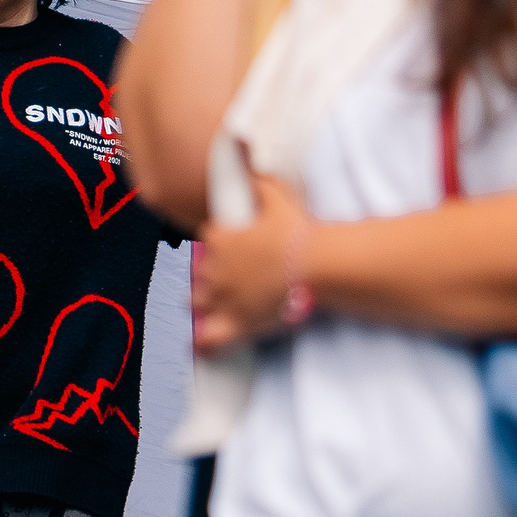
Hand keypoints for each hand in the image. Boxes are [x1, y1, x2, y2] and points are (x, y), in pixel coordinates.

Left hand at [192, 168, 309, 352]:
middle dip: (211, 277)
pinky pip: (209, 339)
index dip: (218, 247)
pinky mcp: (235, 323)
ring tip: (218, 307)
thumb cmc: (300, 232)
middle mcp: (214, 269)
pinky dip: (203, 344)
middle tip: (233, 280)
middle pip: (199, 274)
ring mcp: (222, 298)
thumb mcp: (278, 198)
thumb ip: (260, 183)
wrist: (318, 264)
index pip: (207, 241)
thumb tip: (251, 170)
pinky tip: (201, 345)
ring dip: (205, 304)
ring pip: (198, 303)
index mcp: (220, 239)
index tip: (232, 252)